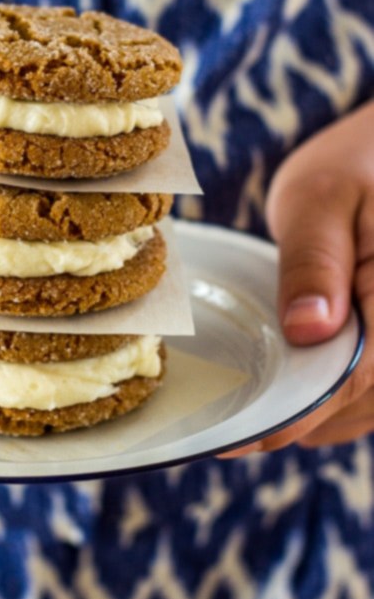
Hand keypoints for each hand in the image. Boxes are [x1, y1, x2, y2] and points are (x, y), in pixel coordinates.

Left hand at [221, 103, 373, 456]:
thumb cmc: (358, 163)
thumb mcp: (322, 196)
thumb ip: (313, 262)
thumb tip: (309, 330)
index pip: (360, 374)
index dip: (302, 411)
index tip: (247, 435)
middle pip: (368, 399)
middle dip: (306, 421)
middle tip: (237, 435)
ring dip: (324, 418)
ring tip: (259, 424)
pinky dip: (341, 400)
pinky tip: (299, 402)